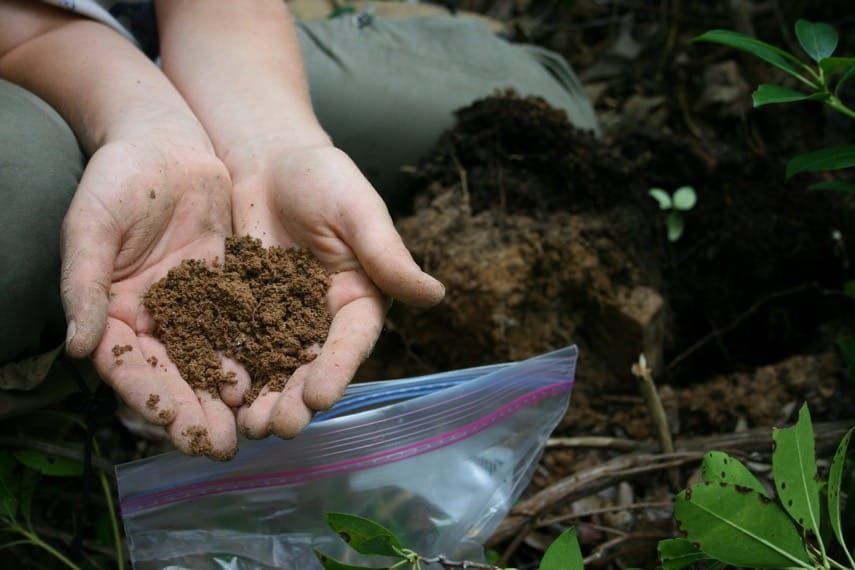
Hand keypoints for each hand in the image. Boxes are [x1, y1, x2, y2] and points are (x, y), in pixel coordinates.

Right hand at [61, 125, 238, 459]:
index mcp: (112, 310)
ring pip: (211, 358)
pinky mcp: (226, 287)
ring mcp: (192, 304)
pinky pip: (242, 326)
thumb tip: (77, 345)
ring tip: (253, 423)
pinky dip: (256, 352)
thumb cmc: (117, 178)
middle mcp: (153, 316)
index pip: (129, 366)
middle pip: (174, 374)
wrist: (165, 140)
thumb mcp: (91, 225)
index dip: (151, 397)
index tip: (177, 425)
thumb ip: (84, 283)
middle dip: (197, 410)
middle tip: (223, 445)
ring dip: (230, 394)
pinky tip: (277, 375)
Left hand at [227, 145, 444, 438]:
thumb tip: (436, 295)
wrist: (267, 158)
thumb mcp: (357, 211)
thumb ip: (387, 254)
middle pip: (310, 365)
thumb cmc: (322, 176)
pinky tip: (215, 395)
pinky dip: (228, 371)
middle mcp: (321, 317)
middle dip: (295, 398)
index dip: (337, 369)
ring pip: (272, 365)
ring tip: (248, 428)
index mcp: (358, 298)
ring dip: (262, 398)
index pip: (351, 341)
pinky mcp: (242, 311)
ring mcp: (279, 318)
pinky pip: (234, 344)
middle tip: (279, 428)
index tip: (322, 397)